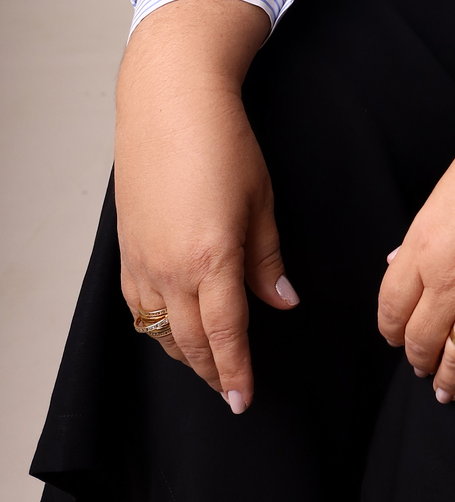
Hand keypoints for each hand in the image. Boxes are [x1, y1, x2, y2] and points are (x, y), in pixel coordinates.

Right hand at [114, 0, 296, 412]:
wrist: (170, 101)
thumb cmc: (223, 141)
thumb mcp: (261, 199)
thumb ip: (267, 258)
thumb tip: (283, 301)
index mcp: (211, 258)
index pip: (226, 335)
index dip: (237, 372)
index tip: (245, 400)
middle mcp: (170, 268)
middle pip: (190, 342)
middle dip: (212, 372)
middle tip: (231, 392)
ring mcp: (142, 260)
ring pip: (159, 330)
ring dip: (184, 353)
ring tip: (208, 365)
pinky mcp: (125, 248)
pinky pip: (137, 305)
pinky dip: (156, 326)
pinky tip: (171, 326)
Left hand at [378, 39, 454, 402]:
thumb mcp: (449, 186)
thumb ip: (423, 232)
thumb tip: (399, 262)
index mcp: (426, 244)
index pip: (392, 305)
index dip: (390, 327)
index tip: (393, 335)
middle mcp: (454, 279)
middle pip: (422, 338)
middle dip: (417, 357)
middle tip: (419, 364)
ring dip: (449, 380)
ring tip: (445, 391)